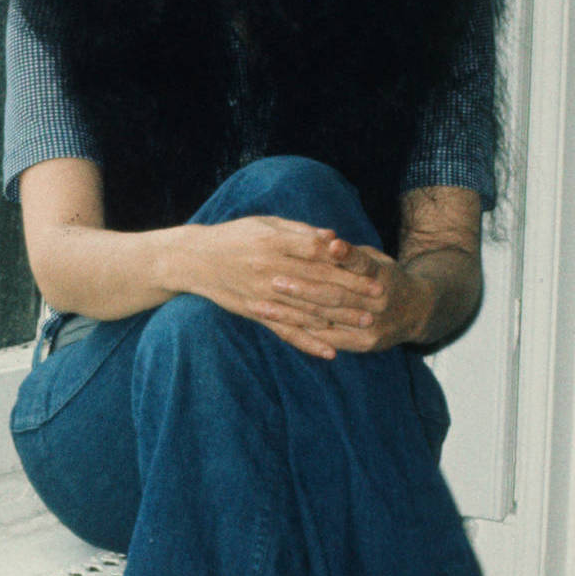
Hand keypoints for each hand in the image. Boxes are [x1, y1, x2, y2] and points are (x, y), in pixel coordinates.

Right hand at [174, 215, 384, 358]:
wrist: (194, 260)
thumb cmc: (234, 236)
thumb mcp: (266, 224)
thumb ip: (300, 232)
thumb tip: (333, 239)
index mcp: (275, 244)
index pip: (320, 255)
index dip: (349, 265)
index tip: (374, 271)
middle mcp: (270, 271)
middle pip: (319, 284)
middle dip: (353, 292)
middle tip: (380, 298)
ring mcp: (263, 295)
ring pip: (307, 311)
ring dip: (339, 318)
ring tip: (366, 322)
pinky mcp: (256, 313)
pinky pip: (285, 331)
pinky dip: (308, 342)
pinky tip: (330, 351)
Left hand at [249, 237, 434, 355]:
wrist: (416, 312)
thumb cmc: (384, 276)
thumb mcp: (375, 258)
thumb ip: (350, 254)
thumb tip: (324, 239)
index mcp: (382, 274)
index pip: (360, 263)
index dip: (344, 255)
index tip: (326, 244)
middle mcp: (378, 301)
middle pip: (336, 294)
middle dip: (302, 288)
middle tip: (273, 280)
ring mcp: (371, 325)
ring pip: (326, 319)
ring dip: (291, 313)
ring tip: (262, 305)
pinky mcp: (364, 344)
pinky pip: (327, 339)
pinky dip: (302, 332)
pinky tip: (279, 326)